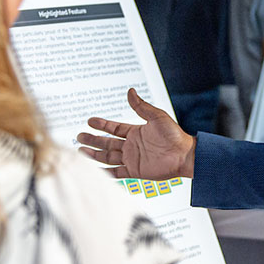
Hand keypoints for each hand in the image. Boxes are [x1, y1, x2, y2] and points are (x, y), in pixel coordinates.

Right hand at [76, 88, 195, 179]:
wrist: (184, 155)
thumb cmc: (174, 135)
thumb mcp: (157, 117)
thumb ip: (141, 107)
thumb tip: (130, 91)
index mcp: (136, 132)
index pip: (114, 128)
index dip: (102, 125)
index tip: (89, 121)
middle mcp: (132, 145)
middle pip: (107, 143)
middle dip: (93, 139)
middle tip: (79, 136)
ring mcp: (132, 159)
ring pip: (108, 157)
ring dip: (94, 154)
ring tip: (81, 150)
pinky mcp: (135, 171)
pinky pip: (116, 172)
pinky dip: (105, 172)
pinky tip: (94, 169)